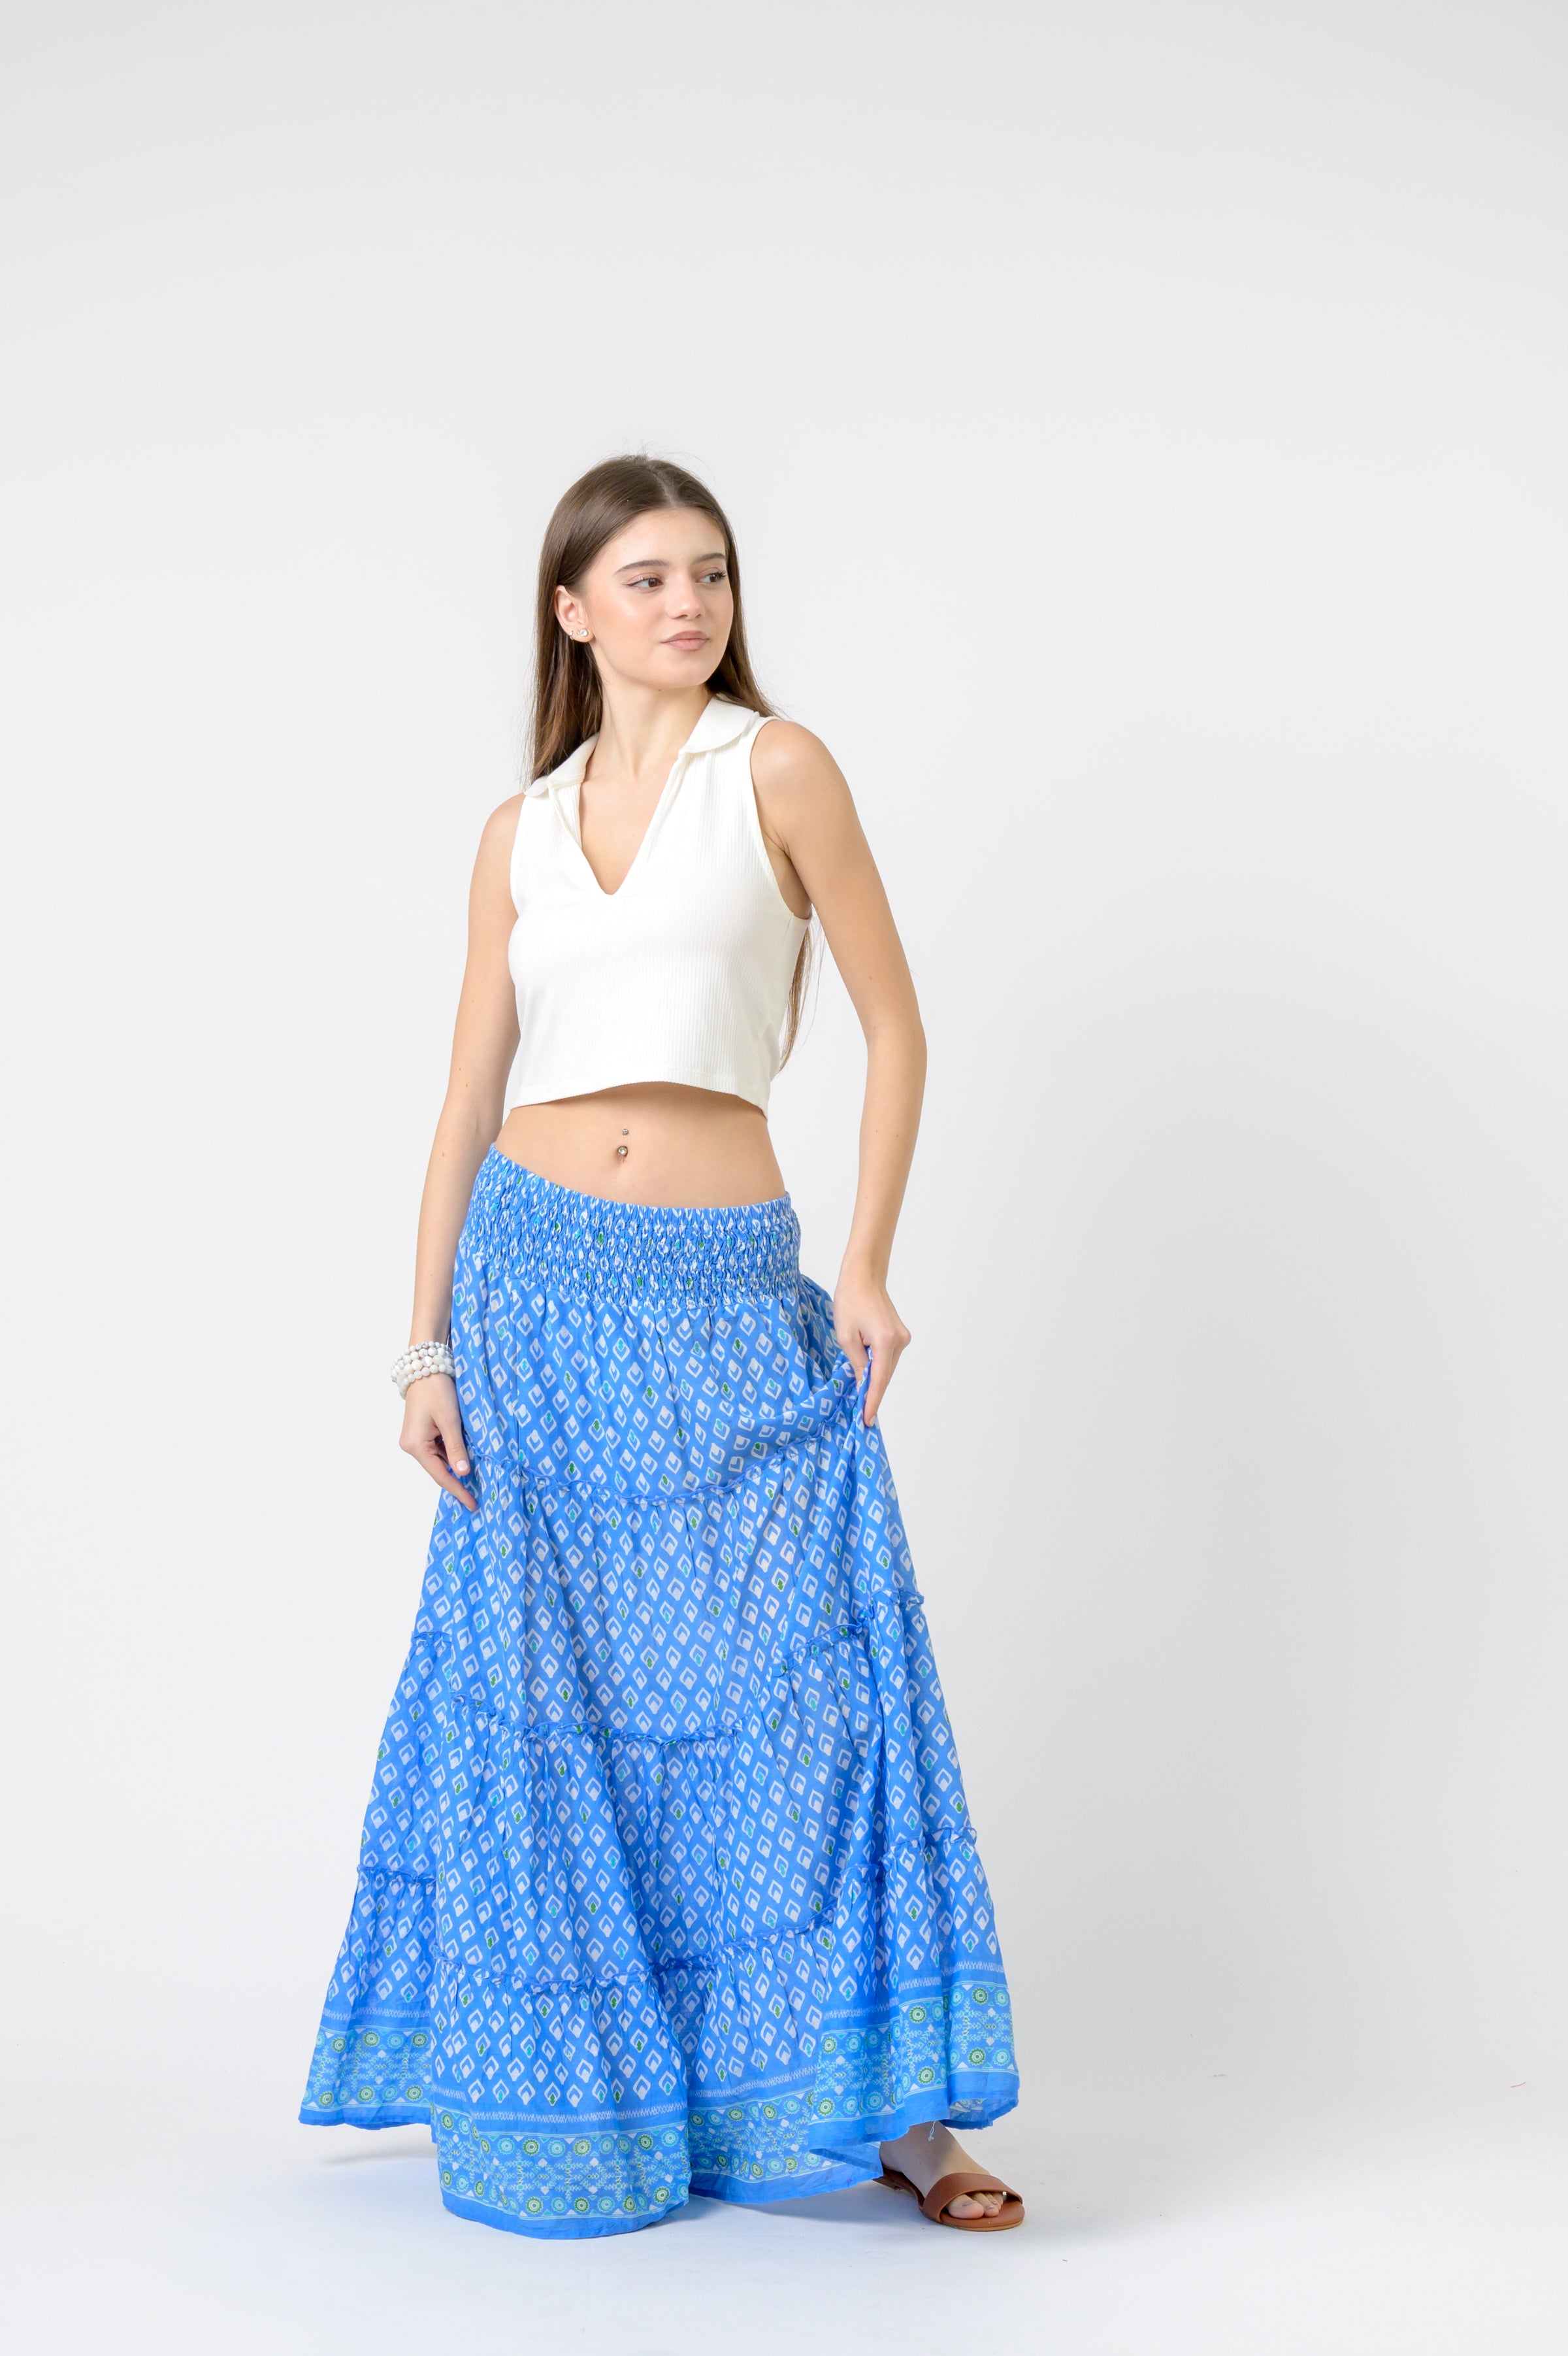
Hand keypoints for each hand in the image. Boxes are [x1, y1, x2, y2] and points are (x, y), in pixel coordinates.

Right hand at [399, 1371, 476, 1509]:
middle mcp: (412, 1446)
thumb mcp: (451, 1421)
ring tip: (479, 1474)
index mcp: (415, 1446)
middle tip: (479, 1493)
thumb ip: (457, 1449)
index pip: (441, 1475)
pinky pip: (439, 1448)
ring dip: (457, 1464)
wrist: (425, 1365)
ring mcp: (416, 1439)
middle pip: (439, 1469)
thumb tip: (464, 1473)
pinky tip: (468, 1454)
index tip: (472, 1504)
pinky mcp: (422, 1432)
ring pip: (440, 1458)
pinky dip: (454, 1452)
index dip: (458, 1490)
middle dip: (459, 1479)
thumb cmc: (437, 1390)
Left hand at [833, 1267, 910, 1425]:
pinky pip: (888, 1358)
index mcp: (885, 1341)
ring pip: (887, 1368)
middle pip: (885, 1376)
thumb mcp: (846, 1336)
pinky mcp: (900, 1335)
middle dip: (872, 1392)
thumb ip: (856, 1364)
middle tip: (860, 1412)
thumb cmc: (850, 1301)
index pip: (879, 1380)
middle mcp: (899, 1341)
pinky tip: (866, 1372)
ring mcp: (903, 1338)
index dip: (872, 1401)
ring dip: (874, 1378)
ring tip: (859, 1392)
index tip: (867, 1419)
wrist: (864, 1277)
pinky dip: (878, 1367)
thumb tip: (862, 1385)